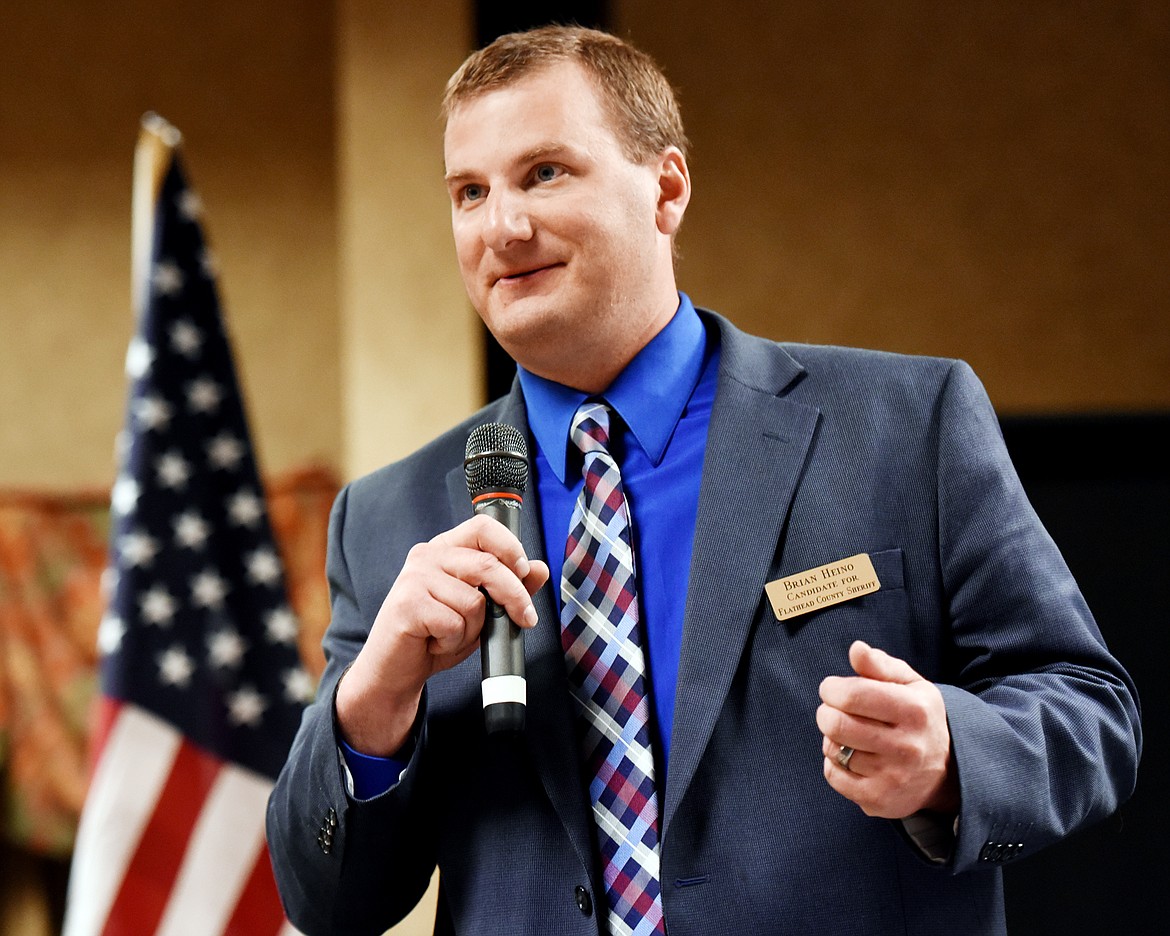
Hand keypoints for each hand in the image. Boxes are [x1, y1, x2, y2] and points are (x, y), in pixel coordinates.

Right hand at [336, 514, 549, 755]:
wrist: (396, 670)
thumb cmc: (437, 635)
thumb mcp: (482, 611)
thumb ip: (509, 587)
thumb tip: (540, 569)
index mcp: (446, 548)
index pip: (483, 527)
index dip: (510, 547)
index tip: (525, 572)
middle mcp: (427, 556)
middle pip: (487, 565)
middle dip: (514, 596)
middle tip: (525, 619)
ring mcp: (414, 578)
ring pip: (474, 601)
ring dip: (473, 629)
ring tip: (452, 634)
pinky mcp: (407, 605)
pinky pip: (455, 623)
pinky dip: (454, 642)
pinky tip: (435, 642)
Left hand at [816, 640, 957, 818]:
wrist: (948, 772)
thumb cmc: (919, 718)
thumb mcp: (911, 685)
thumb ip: (880, 665)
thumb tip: (856, 649)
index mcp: (914, 711)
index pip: (853, 696)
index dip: (831, 689)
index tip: (832, 688)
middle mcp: (907, 746)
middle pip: (837, 724)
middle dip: (825, 712)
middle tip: (833, 710)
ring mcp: (893, 777)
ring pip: (833, 749)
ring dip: (831, 737)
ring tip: (847, 733)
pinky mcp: (880, 800)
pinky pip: (833, 776)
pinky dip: (833, 762)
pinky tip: (850, 756)